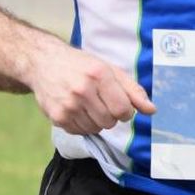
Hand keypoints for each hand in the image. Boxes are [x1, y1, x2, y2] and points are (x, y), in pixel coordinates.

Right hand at [26, 44, 154, 134]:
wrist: (42, 62)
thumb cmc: (80, 65)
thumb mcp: (108, 69)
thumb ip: (132, 90)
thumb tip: (151, 110)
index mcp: (99, 75)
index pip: (123, 110)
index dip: (125, 111)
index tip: (119, 104)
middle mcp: (82, 90)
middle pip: (110, 122)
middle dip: (110, 116)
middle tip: (101, 102)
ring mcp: (68, 105)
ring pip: (95, 129)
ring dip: (96, 121)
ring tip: (87, 104)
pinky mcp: (57, 116)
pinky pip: (80, 132)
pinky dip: (82, 124)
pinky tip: (76, 109)